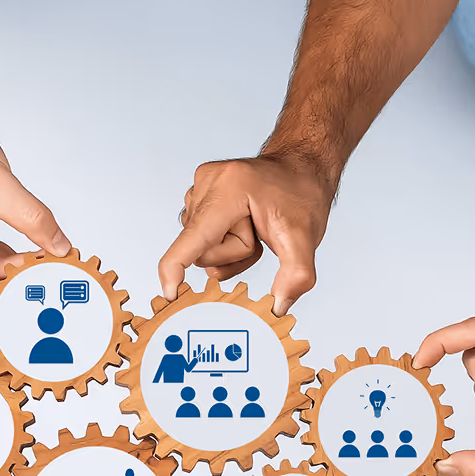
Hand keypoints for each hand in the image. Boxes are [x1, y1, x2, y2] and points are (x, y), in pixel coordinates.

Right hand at [158, 150, 336, 315]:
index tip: (169, 293)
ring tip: (253, 227)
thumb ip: (297, 274)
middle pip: (203, 252)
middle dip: (233, 254)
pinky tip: (242, 226)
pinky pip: (200, 239)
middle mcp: (206, 184)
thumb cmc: (300, 193)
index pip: (193, 238)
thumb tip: (280, 307)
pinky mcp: (197, 196)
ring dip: (229, 249)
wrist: (299, 168)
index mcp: (229, 188)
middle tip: (259, 235)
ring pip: (201, 248)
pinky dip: (223, 241)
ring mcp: (198, 189)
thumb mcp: (305, 237)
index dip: (176, 269)